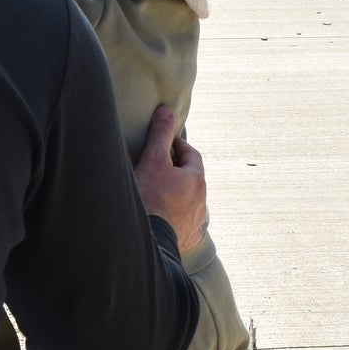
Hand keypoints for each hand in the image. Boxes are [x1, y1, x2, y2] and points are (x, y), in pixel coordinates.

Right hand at [134, 105, 207, 255]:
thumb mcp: (153, 160)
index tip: (165, 145)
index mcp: (196, 180)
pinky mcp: (188, 238)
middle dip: (177, 171)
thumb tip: (166, 111)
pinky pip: (184, 223)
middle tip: (159, 168)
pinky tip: (164, 217)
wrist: (146, 238)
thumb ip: (160, 135)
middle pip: (191, 179)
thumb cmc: (150, 198)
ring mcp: (196, 221)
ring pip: (189, 202)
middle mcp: (201, 201)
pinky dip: (176, 216)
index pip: (191, 155)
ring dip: (178, 195)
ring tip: (159, 194)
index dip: (177, 147)